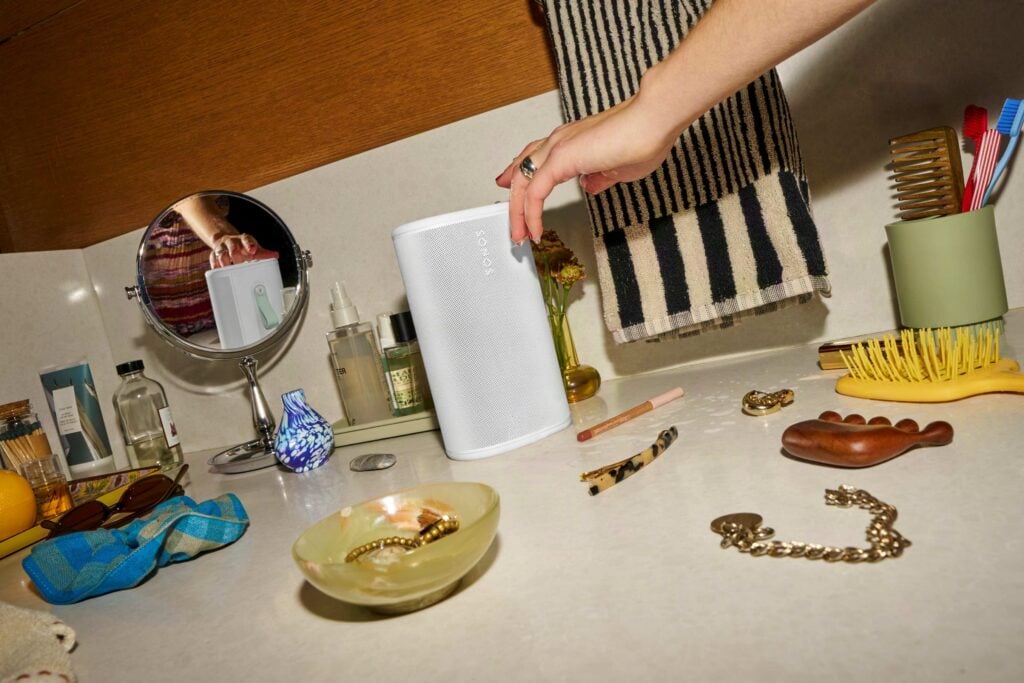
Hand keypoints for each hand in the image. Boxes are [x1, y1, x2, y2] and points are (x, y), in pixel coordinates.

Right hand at [209, 233, 278, 268]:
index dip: (249, 245)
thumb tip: (275, 255)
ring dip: (224, 261)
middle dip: (235, 254)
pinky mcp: (215, 254)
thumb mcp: (254, 248)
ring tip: (227, 267)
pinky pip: (213, 258)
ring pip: (221, 253)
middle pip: (232, 246)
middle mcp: (232, 242)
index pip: (247, 240)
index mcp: (243, 240)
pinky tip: (216, 269)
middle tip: (239, 263)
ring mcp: (222, 248)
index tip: (253, 250)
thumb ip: (264, 253)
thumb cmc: (243, 246)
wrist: (227, 240)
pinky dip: (214, 264)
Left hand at [495, 93, 677, 243]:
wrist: (653, 121)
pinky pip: (535, 191)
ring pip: (523, 181)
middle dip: (514, 201)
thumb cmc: (644, 138)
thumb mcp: (618, 168)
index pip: (535, 159)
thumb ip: (600, 177)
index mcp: (571, 141)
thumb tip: (590, 185)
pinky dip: (531, 213)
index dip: (521, 178)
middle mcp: (560, 140)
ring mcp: (558, 147)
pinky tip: (535, 230)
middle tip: (514, 226)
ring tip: (520, 235)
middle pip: (522, 171)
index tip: (515, 196)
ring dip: (518, 212)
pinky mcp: (560, 158)